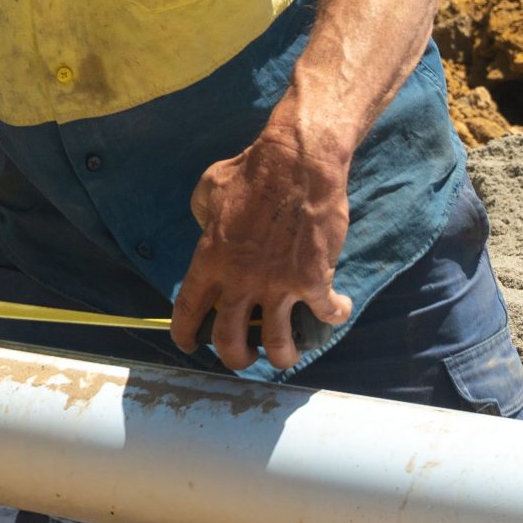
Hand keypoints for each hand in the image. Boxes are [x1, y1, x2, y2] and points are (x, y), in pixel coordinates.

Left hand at [170, 105, 354, 371]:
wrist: (298, 163)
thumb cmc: (251, 171)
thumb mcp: (209, 189)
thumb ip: (203, 216)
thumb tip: (206, 230)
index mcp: (210, 260)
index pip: (188, 311)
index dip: (185, 335)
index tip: (190, 346)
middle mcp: (239, 280)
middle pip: (230, 341)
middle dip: (235, 359)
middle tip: (243, 357)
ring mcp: (278, 285)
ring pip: (278, 344)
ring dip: (283, 357)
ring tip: (287, 354)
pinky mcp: (313, 281)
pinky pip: (326, 315)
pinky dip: (334, 316)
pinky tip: (336, 309)